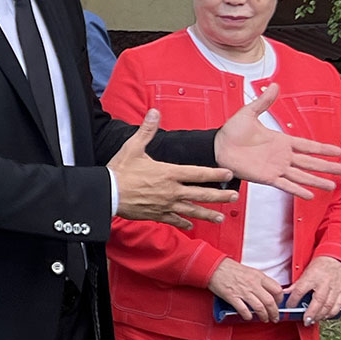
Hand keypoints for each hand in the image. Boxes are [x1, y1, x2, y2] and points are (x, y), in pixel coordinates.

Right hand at [109, 109, 236, 229]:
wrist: (107, 193)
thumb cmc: (119, 171)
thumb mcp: (133, 147)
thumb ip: (147, 130)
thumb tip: (154, 113)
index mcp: (169, 173)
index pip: (198, 173)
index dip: (216, 173)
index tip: (229, 173)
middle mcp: (171, 190)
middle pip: (202, 194)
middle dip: (220, 196)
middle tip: (233, 197)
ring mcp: (165, 204)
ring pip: (192, 210)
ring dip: (208, 214)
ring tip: (220, 217)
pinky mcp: (156, 214)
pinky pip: (174, 220)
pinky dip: (183, 223)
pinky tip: (190, 226)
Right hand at [208, 259, 284, 321]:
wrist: (214, 266)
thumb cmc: (230, 268)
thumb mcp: (250, 271)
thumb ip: (259, 280)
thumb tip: (267, 291)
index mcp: (258, 276)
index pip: (277, 290)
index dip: (280, 299)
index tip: (278, 304)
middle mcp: (253, 284)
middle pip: (270, 302)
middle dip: (274, 313)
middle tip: (275, 317)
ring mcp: (243, 291)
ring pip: (259, 308)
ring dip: (264, 316)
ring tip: (264, 319)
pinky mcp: (232, 297)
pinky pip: (244, 310)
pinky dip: (248, 316)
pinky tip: (249, 317)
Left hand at [213, 84, 340, 199]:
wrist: (217, 146)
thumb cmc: (231, 131)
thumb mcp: (249, 113)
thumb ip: (264, 102)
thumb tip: (275, 85)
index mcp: (281, 140)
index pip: (308, 145)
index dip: (323, 148)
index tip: (338, 151)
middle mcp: (282, 155)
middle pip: (311, 162)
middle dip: (327, 166)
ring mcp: (276, 167)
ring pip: (302, 175)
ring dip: (317, 180)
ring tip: (333, 186)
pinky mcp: (267, 177)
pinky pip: (286, 184)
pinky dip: (298, 190)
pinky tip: (310, 195)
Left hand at [284, 255, 340, 325]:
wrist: (337, 258)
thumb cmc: (320, 265)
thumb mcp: (305, 272)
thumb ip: (296, 285)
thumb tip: (285, 293)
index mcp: (312, 277)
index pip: (300, 290)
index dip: (293, 300)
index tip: (289, 306)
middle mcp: (324, 283)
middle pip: (317, 301)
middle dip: (311, 313)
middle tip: (305, 321)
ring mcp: (335, 288)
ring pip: (328, 305)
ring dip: (320, 315)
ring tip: (313, 320)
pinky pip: (338, 305)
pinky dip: (331, 313)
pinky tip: (325, 317)